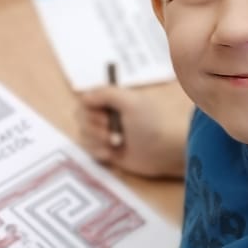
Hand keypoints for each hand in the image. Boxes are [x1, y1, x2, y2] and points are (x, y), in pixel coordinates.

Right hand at [77, 81, 191, 177]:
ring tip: (115, 143)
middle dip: (93, 126)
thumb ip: (105, 93)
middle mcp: (107, 116)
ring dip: (95, 139)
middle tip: (110, 130)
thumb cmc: (151, 122)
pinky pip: (90, 151)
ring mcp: (107, 135)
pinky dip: (97, 151)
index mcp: (113, 101)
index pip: (86, 100)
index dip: (89, 108)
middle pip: (81, 118)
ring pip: (84, 135)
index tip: (103, 114)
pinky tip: (111, 154)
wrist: (166, 151)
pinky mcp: (109, 152)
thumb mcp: (130, 101)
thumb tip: (84, 95)